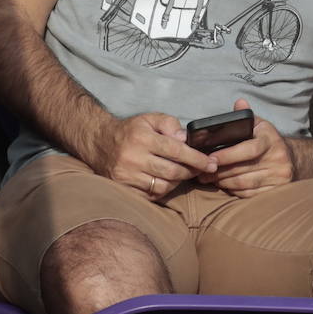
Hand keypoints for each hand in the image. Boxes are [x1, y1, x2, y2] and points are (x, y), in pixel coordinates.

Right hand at [90, 112, 215, 199]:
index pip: (176, 151)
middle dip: (191, 171)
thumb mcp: (150, 119)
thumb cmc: (131, 131)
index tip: (212, 164)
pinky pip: (151, 195)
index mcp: (142, 138)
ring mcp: (126, 176)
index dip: (197, 159)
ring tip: (183, 173)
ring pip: (163, 186)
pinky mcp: (123, 188)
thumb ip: (170, 124)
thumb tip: (184, 139)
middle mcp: (132, 158)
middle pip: (172, 171)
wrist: (100, 143)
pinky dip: (163, 189)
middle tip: (202, 168)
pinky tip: (167, 181)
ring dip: (178, 181)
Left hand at [201, 100, 293, 196]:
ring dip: (222, 182)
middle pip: (242, 169)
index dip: (228, 155)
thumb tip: (239, 102)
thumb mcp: (259, 125)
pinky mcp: (276, 189)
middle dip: (218, 172)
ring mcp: (278, 176)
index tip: (210, 158)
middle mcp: (278, 158)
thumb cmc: (267, 140)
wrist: (291, 159)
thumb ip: (245, 116)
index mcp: (271, 140)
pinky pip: (249, 194)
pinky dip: (233, 191)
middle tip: (201, 172)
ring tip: (209, 179)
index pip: (249, 149)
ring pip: (243, 183)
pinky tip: (224, 186)